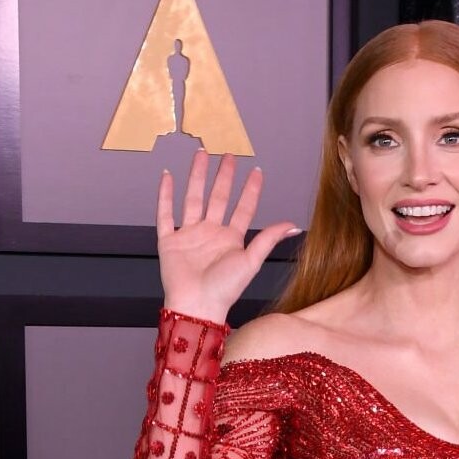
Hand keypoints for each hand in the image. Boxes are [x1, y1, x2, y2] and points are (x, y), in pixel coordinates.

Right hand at [156, 149, 300, 321]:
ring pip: (193, 198)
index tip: (257, 171)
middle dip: (223, 176)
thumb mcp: (251, 261)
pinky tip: (167, 176)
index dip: (250, 190)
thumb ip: (268, 239)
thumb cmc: (226, 288)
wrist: (198, 304)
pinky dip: (164, 196)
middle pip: (218, 197)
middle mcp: (211, 233)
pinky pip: (166, 214)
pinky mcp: (170, 241)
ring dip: (196, 177)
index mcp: (231, 239)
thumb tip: (293, 225)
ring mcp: (190, 236)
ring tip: (200, 155)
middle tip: (228, 154)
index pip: (243, 208)